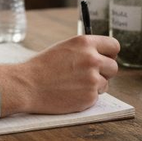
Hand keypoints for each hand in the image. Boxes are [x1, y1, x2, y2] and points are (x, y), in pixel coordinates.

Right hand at [0, 35, 119, 116]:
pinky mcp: (90, 96)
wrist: (27, 86)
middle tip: (89, 75)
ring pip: (105, 83)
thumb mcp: (65, 48)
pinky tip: (70, 93)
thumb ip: (85, 49)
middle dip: (104, 72)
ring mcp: (92, 79)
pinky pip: (96, 97)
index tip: (106, 58)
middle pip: (114, 66)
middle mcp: (92, 59)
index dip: (110, 53)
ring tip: (74, 85)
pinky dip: (86, 97)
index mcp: (85, 43)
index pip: (114, 45)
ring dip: (94, 85)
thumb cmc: (42, 67)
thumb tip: (103, 54)